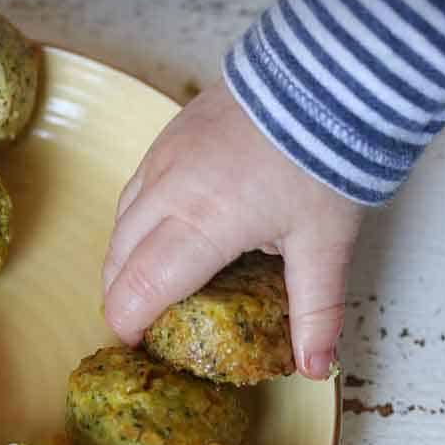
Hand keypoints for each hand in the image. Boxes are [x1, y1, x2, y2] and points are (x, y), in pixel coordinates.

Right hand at [102, 79, 363, 378]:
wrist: (322, 76)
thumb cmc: (323, 158)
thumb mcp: (325, 245)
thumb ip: (316, 312)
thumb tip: (316, 369)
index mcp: (204, 225)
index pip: (140, 288)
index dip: (128, 324)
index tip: (138, 345)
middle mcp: (170, 193)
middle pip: (118, 259)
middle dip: (119, 298)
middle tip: (139, 324)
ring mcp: (164, 159)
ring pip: (119, 223)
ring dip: (122, 261)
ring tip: (142, 285)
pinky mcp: (168, 136)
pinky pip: (131, 190)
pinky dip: (131, 223)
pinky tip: (154, 233)